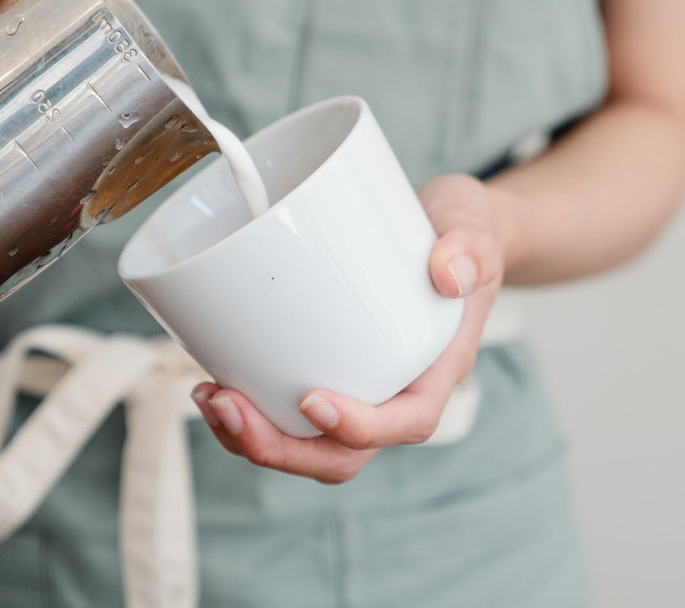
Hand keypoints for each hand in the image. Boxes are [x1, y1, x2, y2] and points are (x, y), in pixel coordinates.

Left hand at [191, 174, 508, 483]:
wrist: (446, 230)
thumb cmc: (461, 234)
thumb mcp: (475, 228)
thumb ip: (470, 248)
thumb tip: (447, 273)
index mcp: (436, 374)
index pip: (405, 423)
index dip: (358, 428)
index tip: (311, 399)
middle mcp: (395, 396)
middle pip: (340, 455)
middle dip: (280, 448)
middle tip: (227, 405)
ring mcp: (359, 391)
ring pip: (308, 446)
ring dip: (254, 438)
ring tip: (209, 398)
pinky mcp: (328, 374)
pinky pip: (288, 416)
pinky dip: (250, 412)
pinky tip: (214, 382)